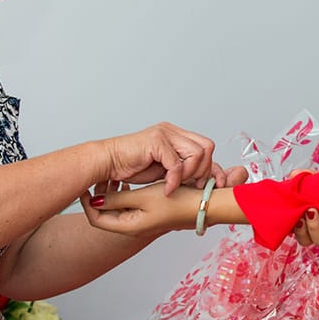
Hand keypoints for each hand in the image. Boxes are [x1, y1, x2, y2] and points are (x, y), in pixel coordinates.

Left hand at [81, 181, 196, 238]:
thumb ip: (117, 198)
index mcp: (129, 226)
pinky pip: (129, 206)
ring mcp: (142, 221)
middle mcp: (134, 226)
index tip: (85, 187)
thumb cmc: (177, 202)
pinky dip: (125, 195)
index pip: (95, 219)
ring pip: (117, 209)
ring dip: (113, 194)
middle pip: (105, 214)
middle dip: (100, 196)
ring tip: (114, 179)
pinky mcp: (150, 214)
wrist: (203, 206)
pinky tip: (129, 183)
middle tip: (100, 179)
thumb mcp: (143, 197)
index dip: (86, 203)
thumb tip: (94, 200)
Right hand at [101, 123, 215, 194]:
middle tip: (193, 186)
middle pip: (207, 146)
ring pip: (197, 153)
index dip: (212, 167)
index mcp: (175, 135)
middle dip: (204, 170)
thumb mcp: (164, 171)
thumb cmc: (130, 167)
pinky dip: (175, 180)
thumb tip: (204, 179)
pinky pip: (178, 163)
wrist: (106, 163)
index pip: (206, 146)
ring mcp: (165, 133)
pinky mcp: (156, 141)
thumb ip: (182, 171)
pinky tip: (167, 189)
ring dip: (190, 174)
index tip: (212, 184)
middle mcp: (172, 131)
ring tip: (177, 185)